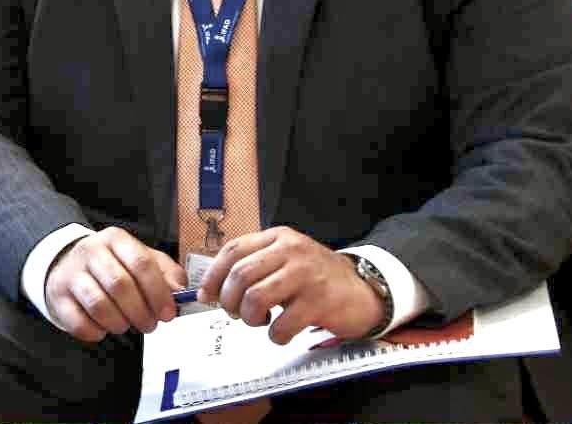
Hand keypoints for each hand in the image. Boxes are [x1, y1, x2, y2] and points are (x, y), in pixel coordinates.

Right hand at [44, 227, 187, 340]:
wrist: (67, 263)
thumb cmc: (112, 265)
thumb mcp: (140, 259)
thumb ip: (165, 272)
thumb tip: (180, 292)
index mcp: (115, 239)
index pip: (141, 263)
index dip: (159, 292)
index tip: (168, 313)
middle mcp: (91, 252)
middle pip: (120, 285)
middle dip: (141, 312)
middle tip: (149, 325)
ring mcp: (71, 274)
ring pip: (99, 305)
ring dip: (119, 323)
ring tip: (126, 325)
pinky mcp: (58, 296)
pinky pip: (79, 322)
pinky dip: (96, 332)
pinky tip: (103, 328)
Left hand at [198, 227, 387, 343]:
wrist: (365, 290)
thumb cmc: (317, 278)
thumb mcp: (286, 260)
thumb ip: (254, 266)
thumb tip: (212, 290)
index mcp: (278, 237)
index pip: (233, 250)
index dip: (213, 275)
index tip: (206, 296)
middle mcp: (291, 250)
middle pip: (240, 275)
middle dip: (229, 300)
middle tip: (235, 313)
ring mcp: (306, 275)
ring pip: (255, 298)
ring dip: (249, 317)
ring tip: (258, 321)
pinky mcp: (319, 302)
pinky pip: (281, 324)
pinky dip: (274, 334)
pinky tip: (281, 332)